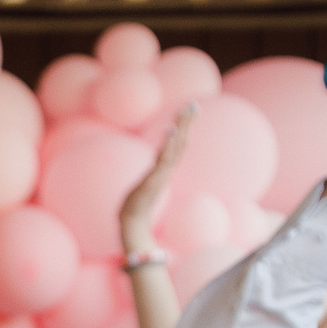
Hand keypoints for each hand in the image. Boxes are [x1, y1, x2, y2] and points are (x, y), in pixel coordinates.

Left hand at [119, 105, 194, 252]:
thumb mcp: (143, 186)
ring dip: (180, 129)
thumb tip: (151, 176)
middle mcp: (165, 170)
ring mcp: (160, 174)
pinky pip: (163, 160)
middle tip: (194, 104)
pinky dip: (168, 145)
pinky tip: (171, 131)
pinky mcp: (153, 180)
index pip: (177, 144)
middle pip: (180, 142)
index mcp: (164, 169)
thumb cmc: (135, 207)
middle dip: (186, 123)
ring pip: (175, 148)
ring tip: (185, 111)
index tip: (190, 111)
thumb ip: (150, 178)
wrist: (132, 223)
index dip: (184, 128)